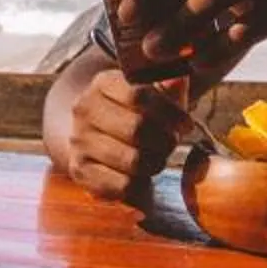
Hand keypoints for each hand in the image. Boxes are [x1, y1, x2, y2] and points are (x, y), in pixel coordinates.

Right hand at [59, 67, 183, 202]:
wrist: (93, 134)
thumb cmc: (132, 112)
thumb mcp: (151, 92)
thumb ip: (168, 87)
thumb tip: (179, 81)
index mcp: (102, 83)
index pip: (139, 94)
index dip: (170, 112)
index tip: (187, 125)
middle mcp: (85, 110)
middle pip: (137, 128)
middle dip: (165, 140)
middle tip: (172, 144)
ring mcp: (79, 141)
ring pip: (132, 160)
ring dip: (155, 163)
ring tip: (159, 159)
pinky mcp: (80, 171)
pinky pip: (122, 185)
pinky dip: (140, 185)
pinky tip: (142, 176)